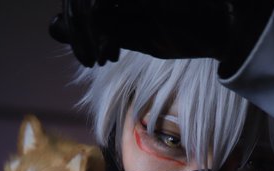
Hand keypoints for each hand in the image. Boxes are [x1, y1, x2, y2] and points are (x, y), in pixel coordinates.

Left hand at [49, 0, 273, 69]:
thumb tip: (51, 26)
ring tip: (99, 60)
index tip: (92, 57)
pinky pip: (99, 8)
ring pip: (84, 4)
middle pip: (77, 0)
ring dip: (84, 36)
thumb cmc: (183, 25)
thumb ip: (95, 26)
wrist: (223, 20)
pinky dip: (97, 36)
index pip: (78, 1)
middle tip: (91, 61)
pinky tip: (111, 56)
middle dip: (78, 33)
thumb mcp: (131, 30)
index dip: (76, 26)